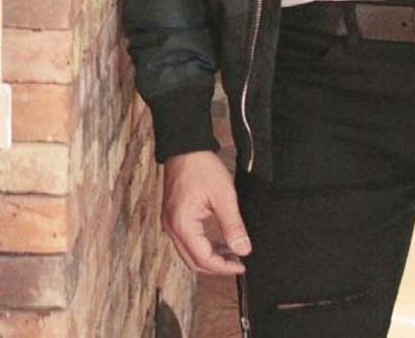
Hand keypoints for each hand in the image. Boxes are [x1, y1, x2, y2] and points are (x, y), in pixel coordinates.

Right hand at [161, 150, 251, 274]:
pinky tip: (218, 241)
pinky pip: (187, 241)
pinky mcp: (173, 217)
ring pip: (189, 253)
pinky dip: (203, 246)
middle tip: (237, 263)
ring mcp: (170, 223)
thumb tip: (243, 249)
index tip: (241, 265)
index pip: (203, 259)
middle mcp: (172, 228)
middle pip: (193, 261)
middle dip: (216, 266)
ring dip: (210, 257)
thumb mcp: (223, 195)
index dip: (224, 267)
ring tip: (232, 253)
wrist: (185, 147)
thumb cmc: (201, 167)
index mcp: (182, 225)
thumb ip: (233, 225)